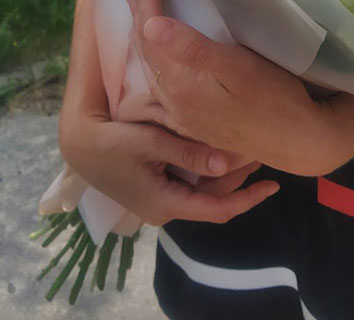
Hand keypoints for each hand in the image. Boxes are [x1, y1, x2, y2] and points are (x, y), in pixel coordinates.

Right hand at [59, 112, 279, 225]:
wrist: (80, 144)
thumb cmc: (112, 142)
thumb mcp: (150, 143)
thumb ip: (188, 154)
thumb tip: (227, 163)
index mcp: (166, 204)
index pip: (217, 209)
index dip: (248, 199)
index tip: (273, 185)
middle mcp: (166, 207)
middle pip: (215, 199)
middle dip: (243, 180)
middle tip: (267, 152)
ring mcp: (162, 198)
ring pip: (205, 190)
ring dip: (229, 174)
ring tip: (254, 150)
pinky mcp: (158, 186)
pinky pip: (193, 182)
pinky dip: (212, 169)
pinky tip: (225, 151)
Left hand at [126, 0, 353, 175]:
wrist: (298, 141)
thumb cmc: (274, 98)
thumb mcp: (238, 67)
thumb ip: (192, 48)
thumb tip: (150, 25)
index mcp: (181, 84)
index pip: (152, 35)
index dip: (147, 2)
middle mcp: (173, 103)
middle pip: (146, 54)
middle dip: (139, 18)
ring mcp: (182, 117)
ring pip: (151, 72)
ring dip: (144, 42)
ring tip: (140, 20)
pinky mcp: (194, 125)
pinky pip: (160, 91)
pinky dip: (154, 67)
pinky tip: (158, 65)